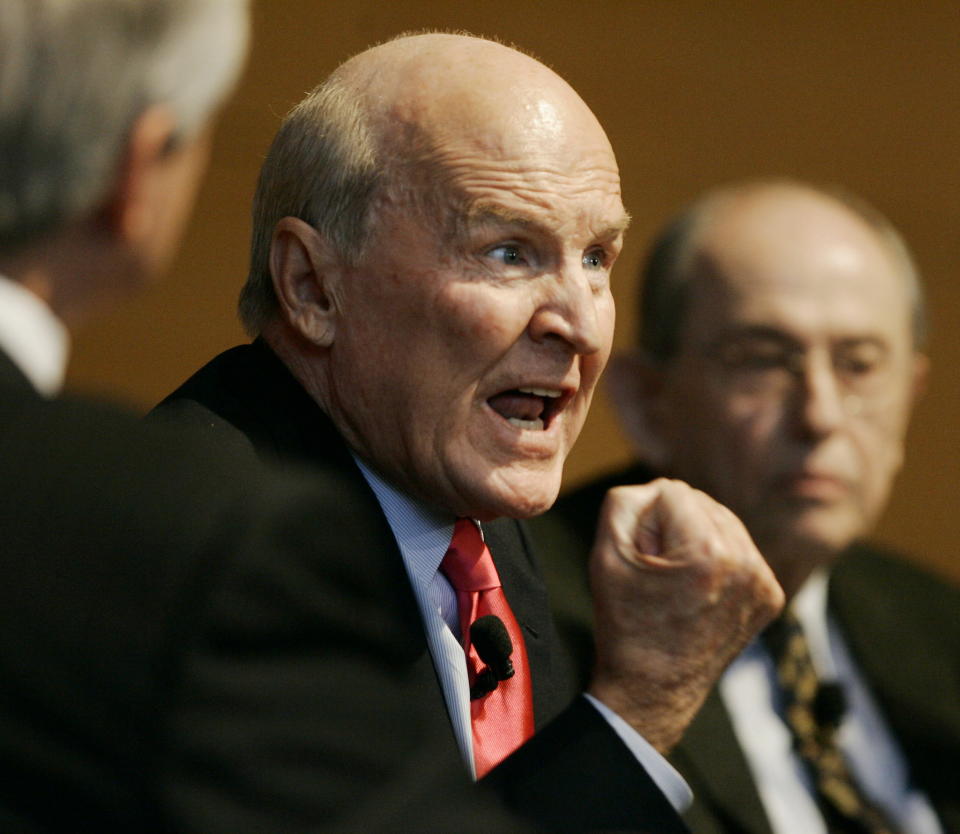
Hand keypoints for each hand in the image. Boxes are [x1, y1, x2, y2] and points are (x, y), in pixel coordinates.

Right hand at [587, 478, 782, 751]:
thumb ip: (624, 502)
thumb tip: (654, 489)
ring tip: (676, 579)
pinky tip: (697, 587)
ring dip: (694, 537)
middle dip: (672, 526)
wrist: (653, 688)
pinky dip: (715, 557)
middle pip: (699, 500)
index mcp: (707, 553)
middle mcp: (746, 563)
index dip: (645, 520)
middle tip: (656, 572)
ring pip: (720, 519)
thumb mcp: (605, 555)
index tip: (641, 559)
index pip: (670, 491)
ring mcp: (764, 581)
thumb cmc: (625, 622)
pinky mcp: (771, 595)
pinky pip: (738, 547)